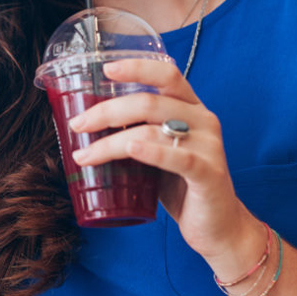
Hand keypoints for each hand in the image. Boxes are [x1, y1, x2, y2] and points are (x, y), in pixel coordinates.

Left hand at [67, 59, 265, 268]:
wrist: (218, 227)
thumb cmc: (182, 186)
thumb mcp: (159, 152)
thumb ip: (137, 133)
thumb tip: (88, 124)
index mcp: (192, 108)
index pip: (167, 75)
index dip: (138, 68)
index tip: (107, 69)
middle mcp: (203, 120)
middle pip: (149, 103)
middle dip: (107, 112)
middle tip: (78, 125)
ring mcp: (209, 146)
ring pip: (152, 131)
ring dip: (111, 142)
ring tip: (84, 156)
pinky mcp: (209, 174)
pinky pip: (178, 158)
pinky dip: (151, 152)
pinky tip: (131, 149)